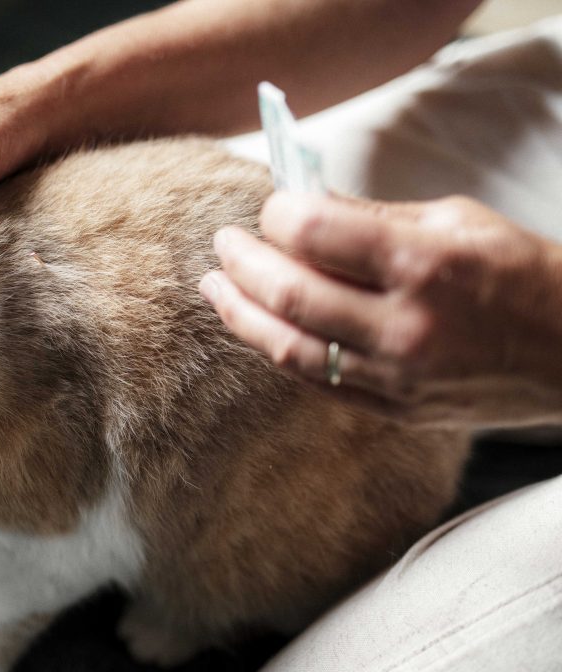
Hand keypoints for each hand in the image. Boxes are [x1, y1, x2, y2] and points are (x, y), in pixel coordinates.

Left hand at [200, 192, 561, 427]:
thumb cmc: (519, 273)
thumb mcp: (454, 220)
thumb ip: (371, 215)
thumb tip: (301, 200)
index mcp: (423, 262)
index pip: (313, 230)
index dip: (276, 213)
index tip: (270, 208)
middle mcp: (404, 324)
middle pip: (288, 292)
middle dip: (242, 262)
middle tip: (224, 243)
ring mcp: (396, 375)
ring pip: (287, 346)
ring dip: (239, 313)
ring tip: (215, 286)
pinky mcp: (393, 407)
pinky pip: (313, 379)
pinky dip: (276, 348)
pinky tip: (256, 324)